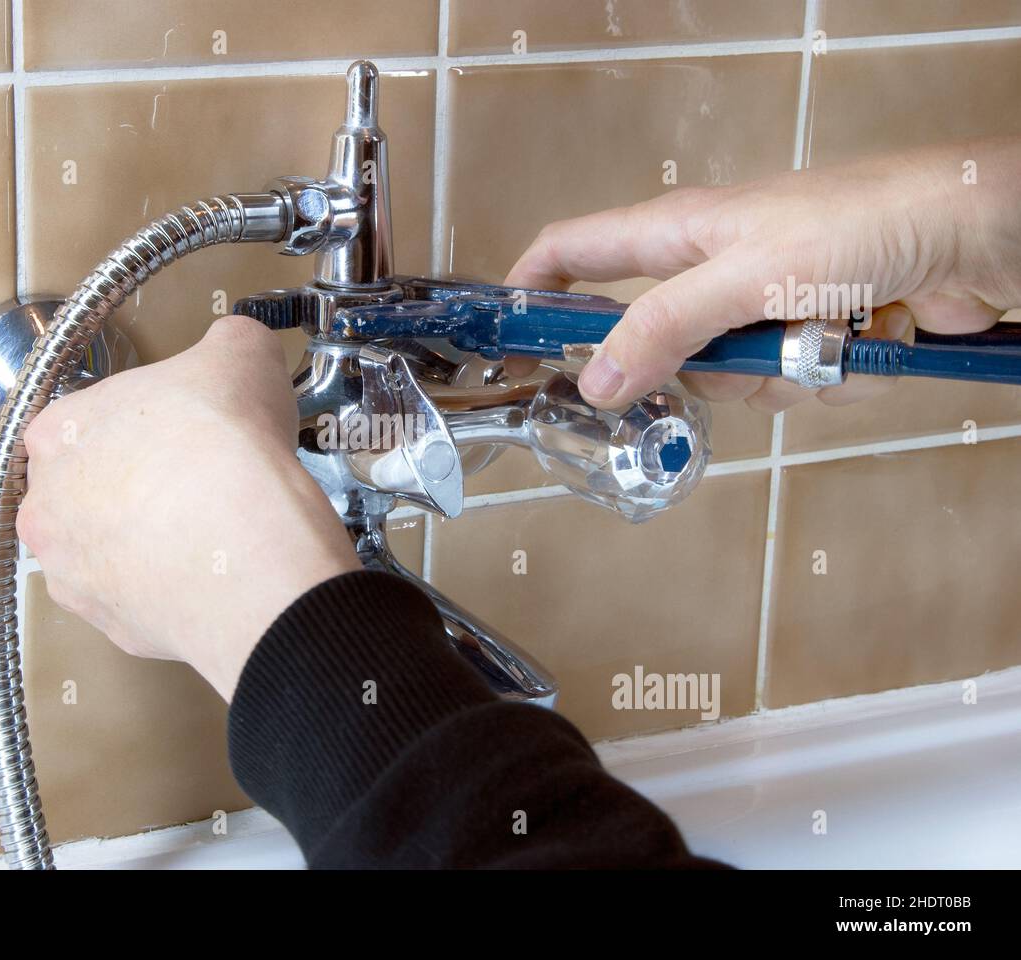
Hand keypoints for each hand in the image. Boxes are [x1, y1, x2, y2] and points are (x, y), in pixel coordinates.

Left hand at [17, 315, 359, 700]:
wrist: (247, 549)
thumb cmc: (226, 450)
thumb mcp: (239, 353)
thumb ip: (226, 343)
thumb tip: (237, 346)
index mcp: (57, 431)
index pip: (85, 418)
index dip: (139, 420)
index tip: (172, 427)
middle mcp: (47, 508)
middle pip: (87, 488)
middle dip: (136, 485)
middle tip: (192, 478)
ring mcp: (73, 575)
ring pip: (107, 550)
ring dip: (147, 541)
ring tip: (206, 528)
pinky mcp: (111, 627)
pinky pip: (137, 601)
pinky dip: (168, 588)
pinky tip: (208, 570)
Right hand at [506, 136, 1020, 410]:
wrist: (973, 237)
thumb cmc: (859, 223)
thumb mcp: (744, 276)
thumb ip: (663, 329)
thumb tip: (593, 381)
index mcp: (675, 236)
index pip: (573, 251)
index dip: (532, 289)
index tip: (508, 343)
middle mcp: (709, 272)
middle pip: (653, 346)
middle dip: (693, 371)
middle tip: (729, 361)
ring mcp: (758, 308)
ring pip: (725, 379)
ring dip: (773, 376)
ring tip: (820, 335)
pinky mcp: (806, 339)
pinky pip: (784, 388)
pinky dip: (820, 379)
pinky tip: (856, 342)